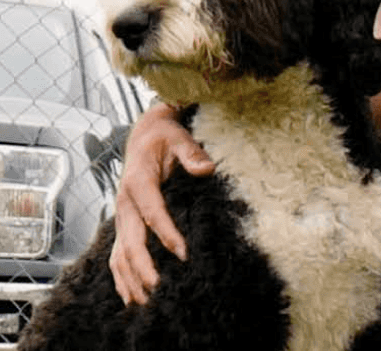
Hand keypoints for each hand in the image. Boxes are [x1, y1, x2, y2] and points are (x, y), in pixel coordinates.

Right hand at [109, 103, 214, 304]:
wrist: (144, 133)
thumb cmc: (164, 135)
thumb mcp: (179, 136)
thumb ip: (192, 152)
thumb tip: (207, 168)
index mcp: (138, 181)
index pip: (153, 213)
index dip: (167, 234)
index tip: (184, 253)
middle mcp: (125, 202)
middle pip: (131, 240)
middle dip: (144, 266)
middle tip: (160, 288)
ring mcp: (121, 215)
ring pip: (119, 252)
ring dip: (129, 278)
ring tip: (145, 301)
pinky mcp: (124, 222)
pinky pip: (117, 254)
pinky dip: (122, 276)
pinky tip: (131, 296)